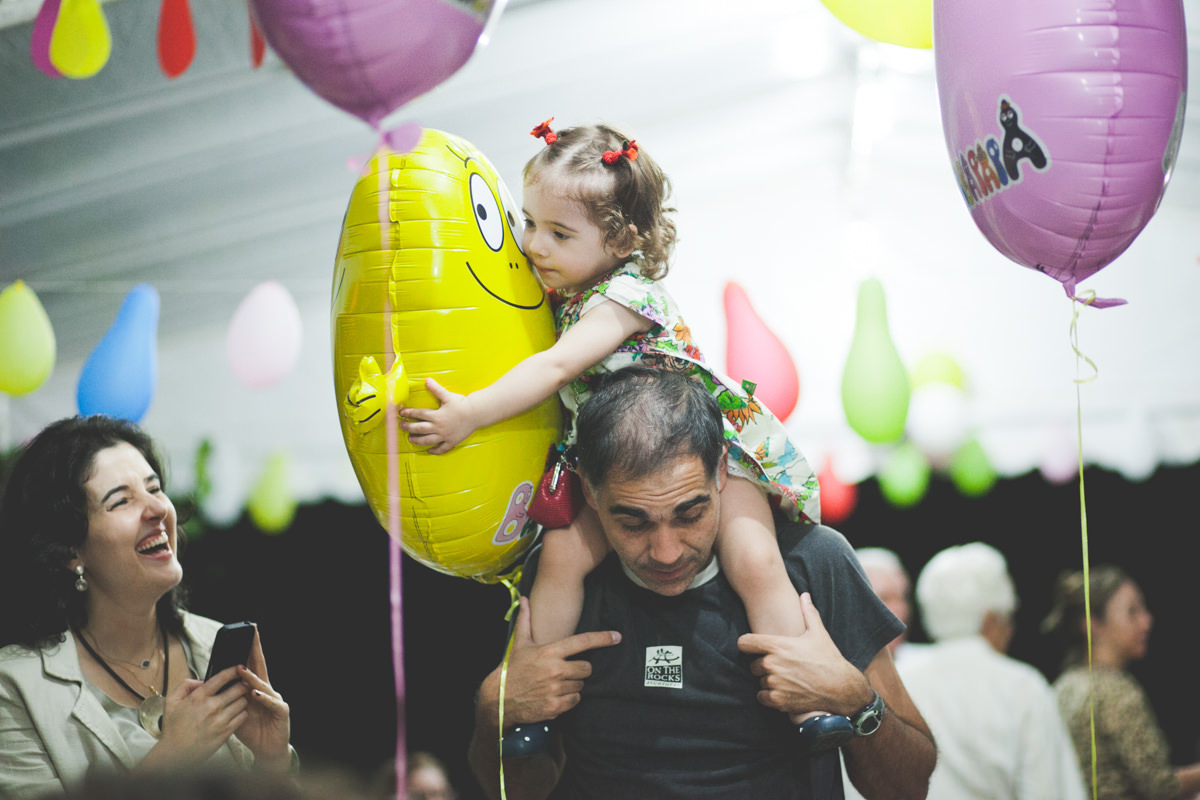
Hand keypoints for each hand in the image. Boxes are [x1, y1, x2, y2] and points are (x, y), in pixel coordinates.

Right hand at [154, 667, 249, 764]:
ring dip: (242, 699)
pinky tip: (235, 713)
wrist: (175, 754)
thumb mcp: (171, 702)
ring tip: (237, 700)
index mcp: (198, 697)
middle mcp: (211, 707)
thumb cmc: (173, 728)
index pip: (222, 677)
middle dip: (242, 685)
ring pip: (243, 702)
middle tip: (241, 685)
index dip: (234, 670)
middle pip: (238, 688)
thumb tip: (202, 680)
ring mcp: (220, 720)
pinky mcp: (226, 732)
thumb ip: (185, 685)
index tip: (239, 668)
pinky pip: (243, 717)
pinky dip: (242, 713)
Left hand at [233, 628, 291, 767]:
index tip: (244, 634)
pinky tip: (255, 694)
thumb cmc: (251, 729)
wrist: (267, 749)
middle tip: (251, 634)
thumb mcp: (235, 711)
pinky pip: (272, 703)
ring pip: (263, 684)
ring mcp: (275, 699)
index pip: (250, 665)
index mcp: (255, 688)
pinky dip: (264, 698)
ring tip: (241, 670)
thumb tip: (209, 685)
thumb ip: (227, 697)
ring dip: (252, 677)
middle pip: (260, 667)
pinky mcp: (281, 711)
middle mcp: (267, 690)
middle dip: (256, 650)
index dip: (248, 650)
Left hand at [399, 378, 477, 454]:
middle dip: (408, 427)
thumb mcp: (448, 396)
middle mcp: (439, 427)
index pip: (419, 414)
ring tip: (411, 439)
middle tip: (401, 426)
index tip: (401, 413)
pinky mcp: (452, 441)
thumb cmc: (462, 404)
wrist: (476, 414)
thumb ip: (436, 389)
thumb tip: (427, 380)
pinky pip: (442, 448)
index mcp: (437, 415)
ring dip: (417, 440)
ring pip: (428, 440)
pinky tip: (429, 451)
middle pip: (420, 429)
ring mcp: (445, 436)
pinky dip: (435, 450)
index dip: (409, 413)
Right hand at [482, 597, 621, 729]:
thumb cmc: (513, 669)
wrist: (499, 698)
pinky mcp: (556, 706)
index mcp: (550, 652)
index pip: (582, 642)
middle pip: (587, 668)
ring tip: (556, 684)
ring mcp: (556, 689)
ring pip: (581, 685)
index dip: (602, 638)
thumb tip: (524, 599)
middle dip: (580, 669)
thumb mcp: (519, 643)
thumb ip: (526, 620)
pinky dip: (569, 699)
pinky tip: (556, 696)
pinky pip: (575, 700)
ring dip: (573, 685)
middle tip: (566, 670)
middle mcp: (555, 670)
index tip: (617, 636)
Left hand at [737, 592, 872, 717]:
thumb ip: (808, 613)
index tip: (753, 647)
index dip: (748, 644)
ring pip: (759, 681)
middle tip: (779, 666)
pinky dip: (769, 696)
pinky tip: (783, 691)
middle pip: (753, 664)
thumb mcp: (818, 633)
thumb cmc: (828, 659)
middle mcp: (772, 664)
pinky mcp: (778, 701)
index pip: (744, 643)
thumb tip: (805, 595)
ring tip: (786, 678)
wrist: (841, 688)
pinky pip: (762, 697)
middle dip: (763, 665)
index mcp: (777, 645)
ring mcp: (774, 683)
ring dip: (768, 681)